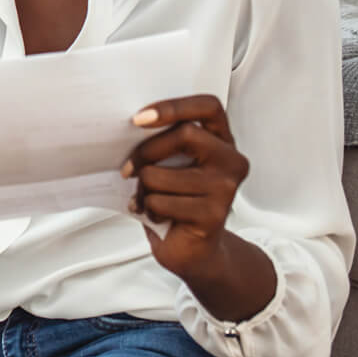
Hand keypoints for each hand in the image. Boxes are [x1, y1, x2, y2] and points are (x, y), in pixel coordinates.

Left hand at [122, 96, 267, 298]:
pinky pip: (161, 202)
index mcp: (221, 140)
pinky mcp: (213, 215)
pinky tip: (156, 216)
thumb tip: (126, 127)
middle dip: (146, 151)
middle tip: (128, 169)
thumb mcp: (172, 165)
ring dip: (143, 188)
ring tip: (147, 199)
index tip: (139, 118)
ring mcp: (226, 188)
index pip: (208, 106)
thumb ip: (165, 143)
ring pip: (162, 173)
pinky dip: (148, 209)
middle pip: (184, 134)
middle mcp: (231, 160)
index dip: (175, 106)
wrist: (192, 249)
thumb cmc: (175, 199)